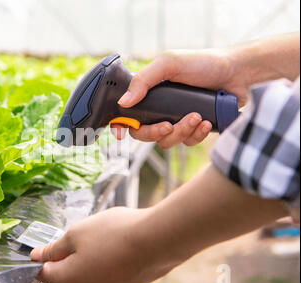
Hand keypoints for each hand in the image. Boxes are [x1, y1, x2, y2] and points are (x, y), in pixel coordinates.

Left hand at [30, 207, 173, 282]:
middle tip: (66, 243)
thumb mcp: (76, 233)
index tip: (44, 246)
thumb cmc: (114, 234)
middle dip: (58, 263)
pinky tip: (105, 253)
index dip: (41, 258)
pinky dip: (95, 271)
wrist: (155, 241)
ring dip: (77, 267)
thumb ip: (54, 248)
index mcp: (67, 280)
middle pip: (60, 281)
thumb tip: (37, 256)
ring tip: (89, 244)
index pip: (42, 273)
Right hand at [112, 48, 248, 147]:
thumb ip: (144, 80)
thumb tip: (123, 103)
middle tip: (168, 125)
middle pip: (144, 134)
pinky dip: (196, 135)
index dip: (120, 126)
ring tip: (197, 116)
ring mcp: (176, 121)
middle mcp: (159, 109)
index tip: (121, 134)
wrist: (238, 73)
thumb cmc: (203, 63)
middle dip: (155, 133)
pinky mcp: (194, 130)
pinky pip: (187, 143)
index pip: (127, 114)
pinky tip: (206, 122)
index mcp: (149, 94)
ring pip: (166, 141)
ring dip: (180, 132)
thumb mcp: (169, 64)